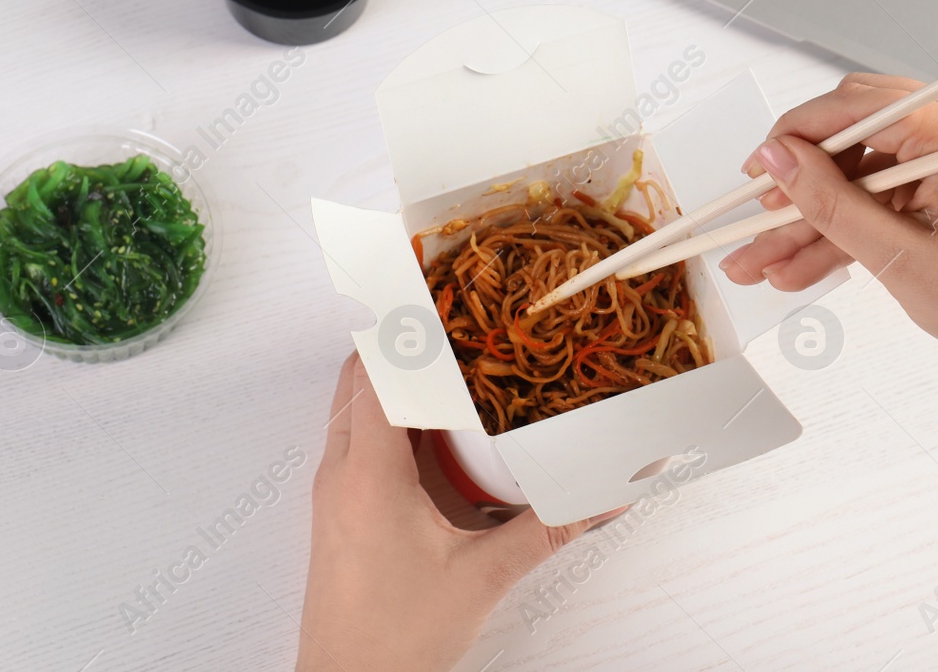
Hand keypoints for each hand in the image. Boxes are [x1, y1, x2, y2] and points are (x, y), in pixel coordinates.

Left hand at [297, 354, 609, 671]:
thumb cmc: (394, 641)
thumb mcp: (482, 578)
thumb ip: (547, 530)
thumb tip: (603, 496)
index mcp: (368, 473)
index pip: (377, 370)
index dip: (407, 328)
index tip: (444, 299)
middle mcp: (340, 473)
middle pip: (360, 379)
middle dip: (404, 346)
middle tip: (455, 328)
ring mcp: (333, 495)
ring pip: (356, 412)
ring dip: (396, 385)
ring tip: (452, 372)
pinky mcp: (339, 516)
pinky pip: (358, 445)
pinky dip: (391, 424)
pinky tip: (436, 440)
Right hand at [720, 74, 937, 384]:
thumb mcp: (894, 255)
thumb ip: (827, 201)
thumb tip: (778, 159)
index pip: (856, 107)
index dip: (795, 137)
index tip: (757, 168)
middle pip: (855, 135)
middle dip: (802, 184)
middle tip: (758, 218)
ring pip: (863, 171)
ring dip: (818, 216)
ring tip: (766, 258)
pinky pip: (887, 191)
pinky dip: (851, 225)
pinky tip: (803, 261)